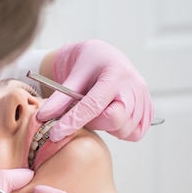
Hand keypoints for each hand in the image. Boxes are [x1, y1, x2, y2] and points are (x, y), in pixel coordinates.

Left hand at [37, 40, 153, 141]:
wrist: (104, 58)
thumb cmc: (88, 65)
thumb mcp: (72, 77)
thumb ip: (59, 99)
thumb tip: (43, 117)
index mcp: (115, 74)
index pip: (93, 105)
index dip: (73, 122)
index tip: (55, 134)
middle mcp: (134, 86)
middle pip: (115, 120)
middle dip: (95, 123)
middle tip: (86, 114)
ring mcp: (144, 98)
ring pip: (126, 130)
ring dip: (108, 127)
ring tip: (99, 112)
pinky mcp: (148, 109)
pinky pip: (136, 133)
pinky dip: (123, 131)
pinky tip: (112, 118)